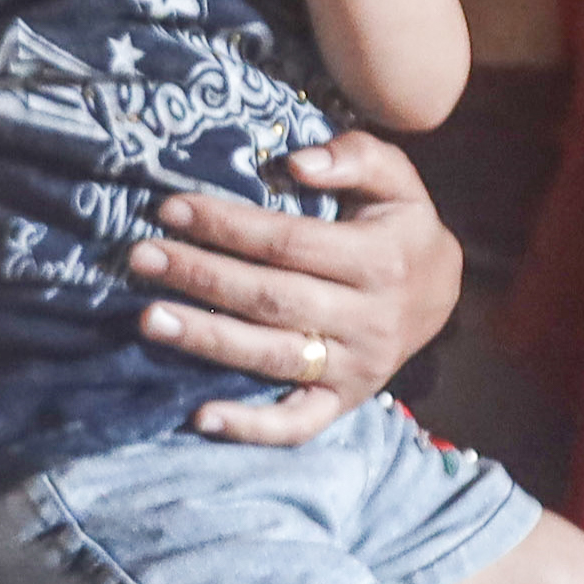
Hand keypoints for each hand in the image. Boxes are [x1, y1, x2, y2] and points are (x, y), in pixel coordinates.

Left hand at [127, 127, 461, 446]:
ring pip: (271, 356)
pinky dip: (249, 426)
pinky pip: (296, 423)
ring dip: (207, 339)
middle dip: (201, 276)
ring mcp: (354, 368)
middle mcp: (368, 318)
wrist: (442, 295)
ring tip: (148, 319)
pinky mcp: (342, 402)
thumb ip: (355, 156)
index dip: (228, 226)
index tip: (171, 209)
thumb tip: (297, 163)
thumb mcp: (395, 178)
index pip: (288, 242)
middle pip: (270, 297)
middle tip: (141, 257)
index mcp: (379, 260)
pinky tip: (200, 417)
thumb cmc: (399, 227)